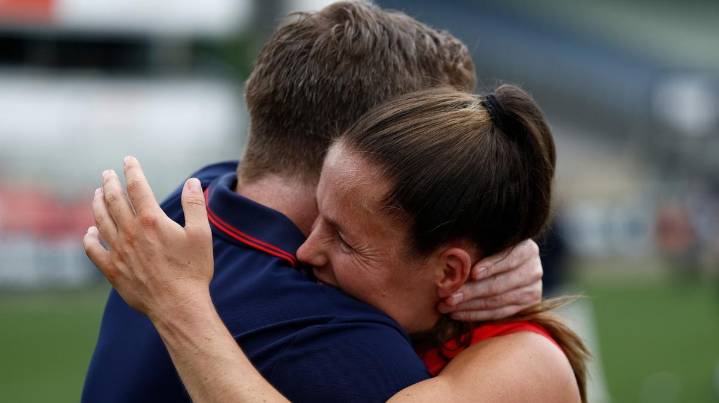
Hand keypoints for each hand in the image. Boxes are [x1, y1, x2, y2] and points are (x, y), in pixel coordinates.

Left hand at [83, 156, 213, 319]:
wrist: (178, 305)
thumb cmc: (193, 270)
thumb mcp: (202, 234)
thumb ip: (194, 205)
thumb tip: (193, 182)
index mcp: (152, 220)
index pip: (138, 187)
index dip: (132, 171)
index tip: (129, 160)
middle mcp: (131, 232)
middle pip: (113, 200)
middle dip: (109, 183)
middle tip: (107, 174)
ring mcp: (119, 251)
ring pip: (101, 220)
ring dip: (97, 203)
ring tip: (97, 193)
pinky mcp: (112, 270)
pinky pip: (93, 249)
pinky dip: (89, 237)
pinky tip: (91, 231)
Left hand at [438, 239, 542, 320]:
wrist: (508, 263)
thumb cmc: (490, 247)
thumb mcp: (488, 242)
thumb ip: (477, 246)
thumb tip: (453, 256)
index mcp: (528, 250)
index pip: (509, 260)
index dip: (491, 266)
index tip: (472, 273)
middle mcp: (534, 271)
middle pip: (500, 284)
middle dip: (471, 291)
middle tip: (448, 296)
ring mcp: (532, 291)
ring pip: (497, 301)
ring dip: (468, 305)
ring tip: (447, 306)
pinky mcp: (525, 307)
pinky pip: (498, 313)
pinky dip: (476, 314)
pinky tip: (457, 313)